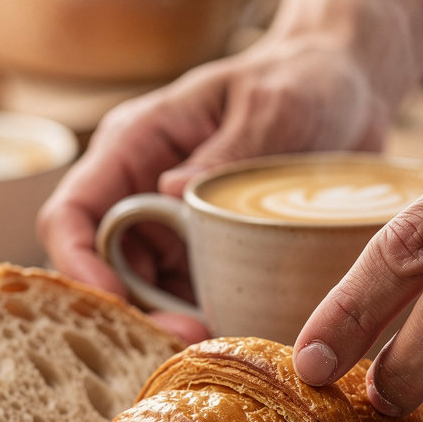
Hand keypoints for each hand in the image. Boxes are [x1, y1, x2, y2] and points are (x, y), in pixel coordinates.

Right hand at [37, 32, 391, 340]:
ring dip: (173, 323)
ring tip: (221, 340)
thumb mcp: (270, 106)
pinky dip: (211, 320)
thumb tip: (169, 190)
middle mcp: (143, 193)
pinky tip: (243, 332)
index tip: (115, 302)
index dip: (79, 264)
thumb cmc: (301, 81)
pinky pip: (196, 298)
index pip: (72, 215)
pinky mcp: (212, 254)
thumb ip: (225, 149)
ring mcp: (177, 229)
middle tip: (189, 336)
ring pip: (149, 294)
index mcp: (133, 146)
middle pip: (107, 270)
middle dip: (135, 311)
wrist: (350, 92)